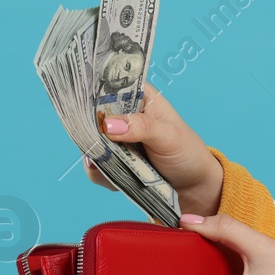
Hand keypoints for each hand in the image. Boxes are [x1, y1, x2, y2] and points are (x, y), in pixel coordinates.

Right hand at [82, 81, 224, 217]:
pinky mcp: (113, 160)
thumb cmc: (187, 153)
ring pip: (91, 143)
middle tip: (101, 148)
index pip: (108, 87)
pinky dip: (102, 174)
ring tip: (117, 168)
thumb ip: (141, 127)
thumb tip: (108, 124)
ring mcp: (116, 138)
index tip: (81, 111)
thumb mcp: (169, 136)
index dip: (91, 95)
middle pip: (92, 116)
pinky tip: (118, 178)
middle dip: (91, 133)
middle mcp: (124, 115)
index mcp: (139, 97)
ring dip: (98, 158)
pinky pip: (96, 166)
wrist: (193, 188)